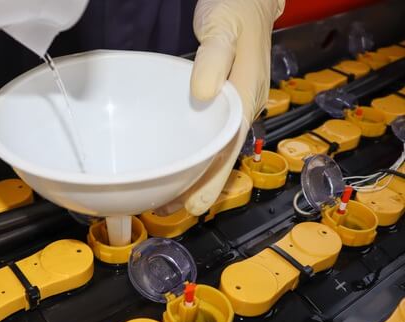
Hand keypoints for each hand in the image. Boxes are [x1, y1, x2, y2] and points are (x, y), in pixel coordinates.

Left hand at [158, 0, 284, 216]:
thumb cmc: (235, 9)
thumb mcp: (223, 28)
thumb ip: (214, 59)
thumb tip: (202, 94)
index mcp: (245, 98)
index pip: (229, 149)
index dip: (212, 180)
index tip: (193, 205)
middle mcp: (242, 110)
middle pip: (221, 158)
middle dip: (199, 188)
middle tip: (168, 211)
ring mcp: (232, 107)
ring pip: (214, 151)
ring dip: (193, 176)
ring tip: (166, 198)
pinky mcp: (220, 102)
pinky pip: (207, 136)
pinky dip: (192, 155)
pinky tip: (177, 163)